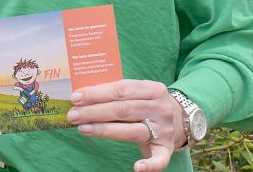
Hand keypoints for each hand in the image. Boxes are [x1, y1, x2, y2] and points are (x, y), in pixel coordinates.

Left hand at [66, 80, 183, 171]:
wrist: (180, 119)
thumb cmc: (147, 104)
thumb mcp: (139, 92)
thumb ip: (117, 93)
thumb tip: (82, 96)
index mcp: (153, 89)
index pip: (121, 89)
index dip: (97, 93)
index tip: (76, 98)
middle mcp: (160, 108)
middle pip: (123, 110)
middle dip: (94, 112)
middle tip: (73, 115)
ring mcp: (164, 129)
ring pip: (132, 131)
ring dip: (105, 130)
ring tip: (84, 129)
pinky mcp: (166, 148)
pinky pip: (159, 159)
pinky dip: (149, 165)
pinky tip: (136, 168)